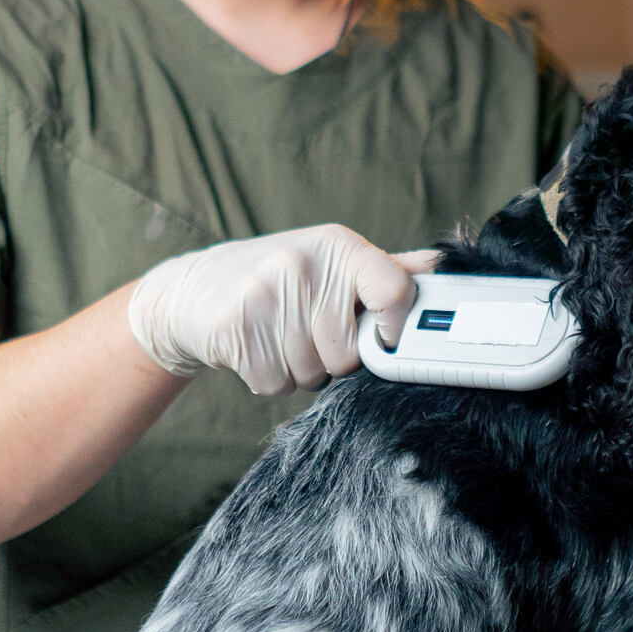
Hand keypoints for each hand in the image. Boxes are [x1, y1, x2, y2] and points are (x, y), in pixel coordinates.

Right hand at [126, 225, 440, 395]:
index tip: (385, 339)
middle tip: (306, 332)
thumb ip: (385, 270)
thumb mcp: (330, 261)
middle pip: (348, 354)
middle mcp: (303, 265)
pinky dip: (268, 379)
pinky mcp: (233, 328)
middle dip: (331, 357)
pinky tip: (255, 349)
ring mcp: (265, 294)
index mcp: (338, 246)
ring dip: (298, 370)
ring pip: (311, 374)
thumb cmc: (275, 277)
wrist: (191, 291)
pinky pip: (275, 384)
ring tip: (278, 337)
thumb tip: (441, 267)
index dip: (397, 326)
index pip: (394, 289)